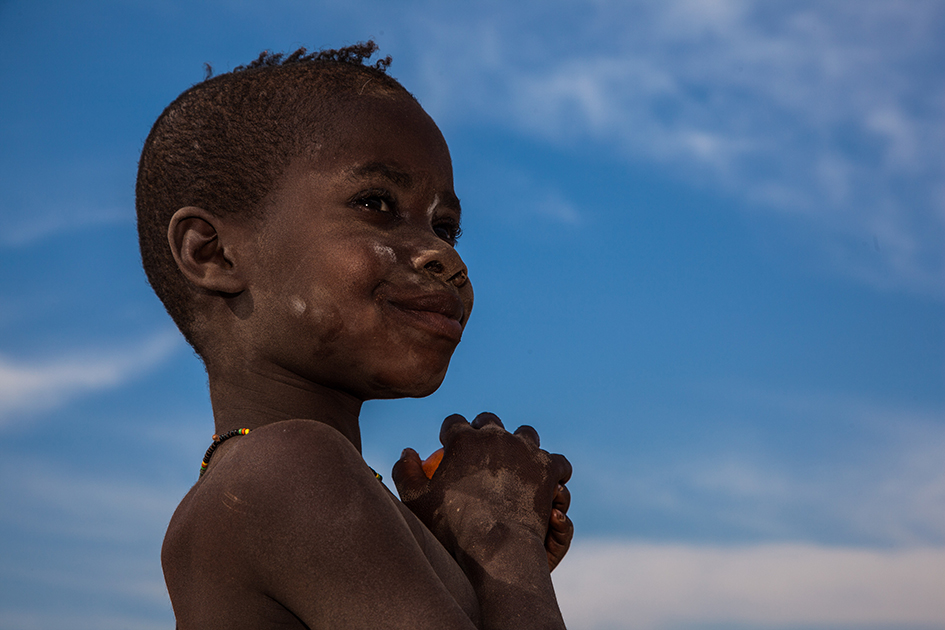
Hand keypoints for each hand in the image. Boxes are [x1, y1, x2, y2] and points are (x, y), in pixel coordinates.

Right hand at [393, 413, 571, 562]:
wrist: (495, 550)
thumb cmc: (452, 529)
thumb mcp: (416, 502)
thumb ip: (405, 473)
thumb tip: (408, 452)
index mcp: (463, 438)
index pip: (454, 423)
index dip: (451, 433)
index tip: (450, 446)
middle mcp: (496, 436)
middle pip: (489, 421)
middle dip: (484, 430)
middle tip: (482, 453)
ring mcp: (525, 450)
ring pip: (525, 434)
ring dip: (519, 444)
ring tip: (516, 462)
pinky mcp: (549, 467)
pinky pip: (556, 459)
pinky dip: (552, 468)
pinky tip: (547, 478)